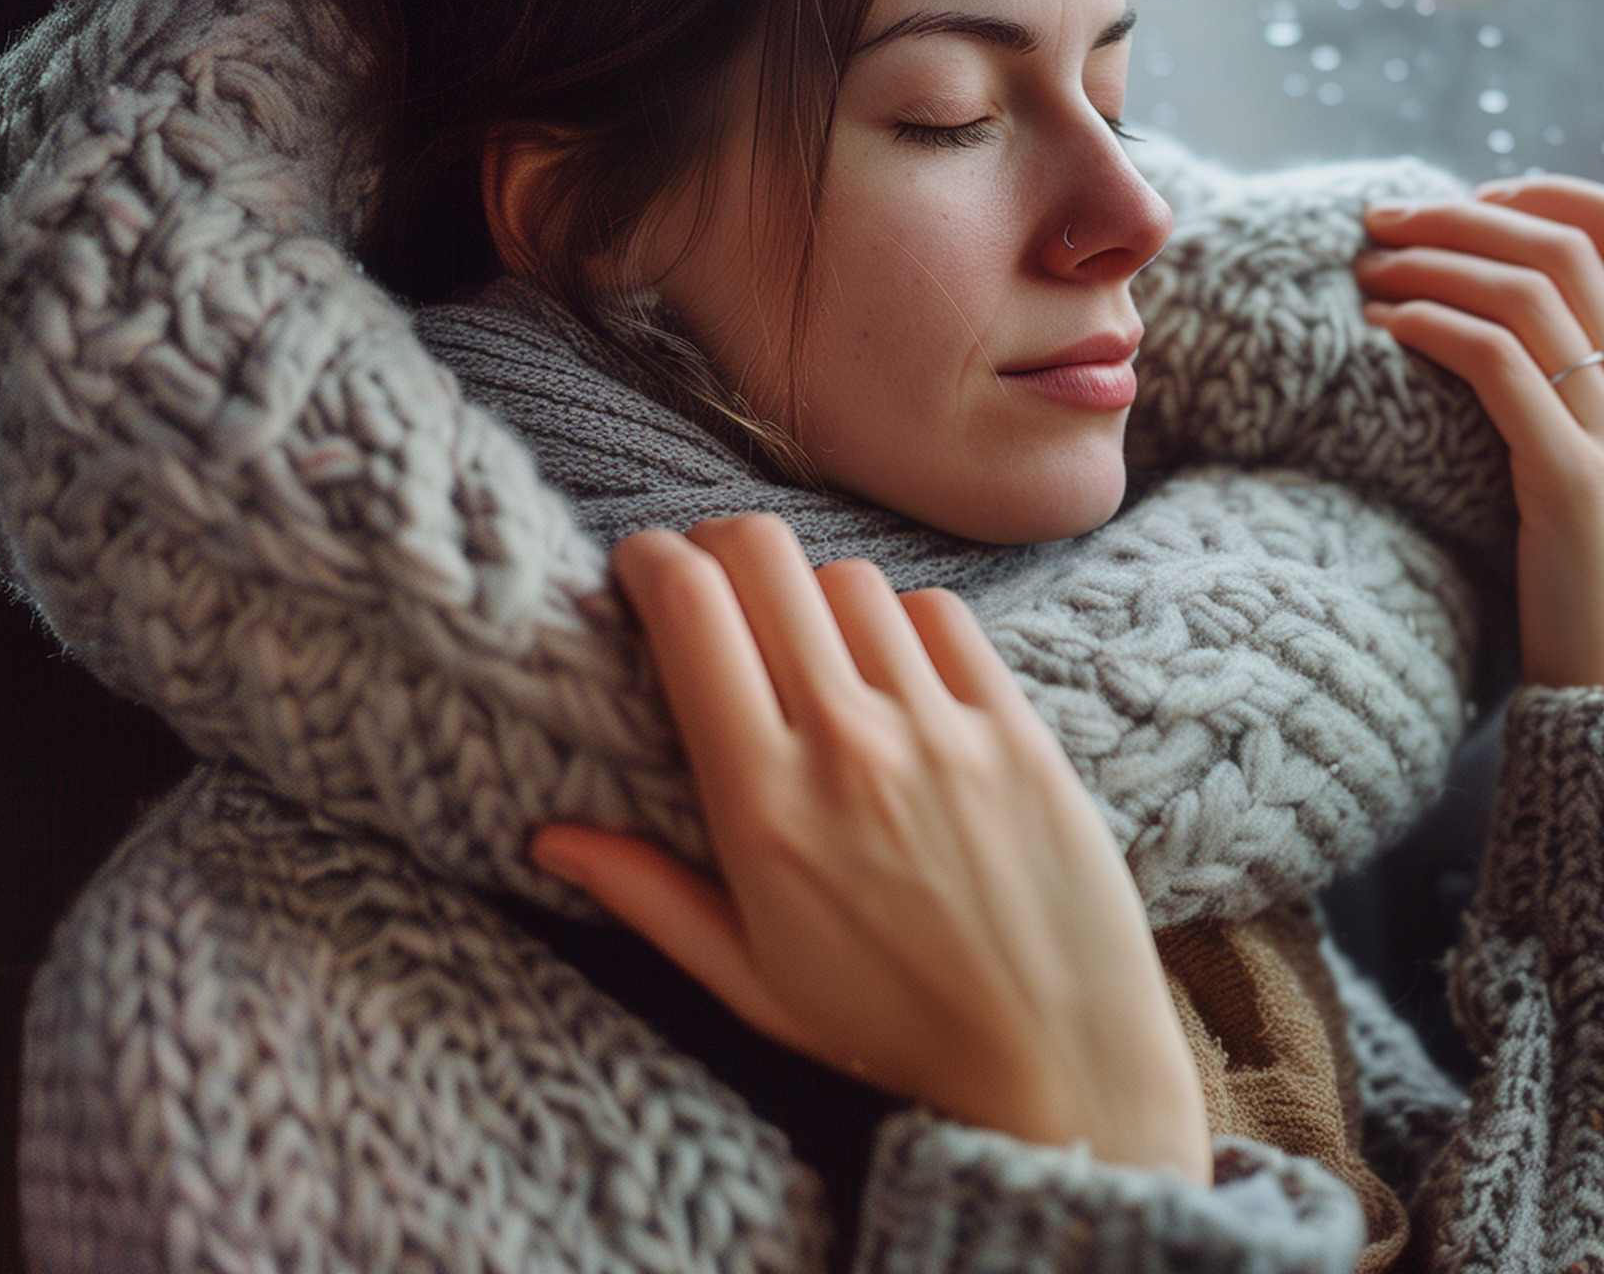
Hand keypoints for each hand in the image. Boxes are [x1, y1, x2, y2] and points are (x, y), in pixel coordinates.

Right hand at [529, 513, 1212, 1183]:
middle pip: (763, 557)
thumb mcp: (748, 981)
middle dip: (715, 545)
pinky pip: (940, 614)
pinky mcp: (1015, 726)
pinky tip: (887, 664)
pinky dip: (899, 618)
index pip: (690, 609)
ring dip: (808, 588)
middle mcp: (848, 745)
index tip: (639, 572)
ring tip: (799, 634)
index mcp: (763, 805)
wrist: (1056, 1057)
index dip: (650, 560)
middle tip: (707, 580)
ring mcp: (940, 727)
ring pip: (850, 577)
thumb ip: (647, 895)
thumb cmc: (891, 1029)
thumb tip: (547, 836)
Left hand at [1351, 176, 1603, 708]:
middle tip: (1382, 219)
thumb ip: (1574, 414)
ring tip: (1366, 270)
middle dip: (1465, 214)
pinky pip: (1496, 362)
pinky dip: (1431, 325)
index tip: (1478, 205)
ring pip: (1528, 290)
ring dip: (1433, 261)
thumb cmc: (1595, 604)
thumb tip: (1490, 353)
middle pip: (1569, 244)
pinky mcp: (1575, 481)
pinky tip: (1383, 329)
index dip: (1561, 196)